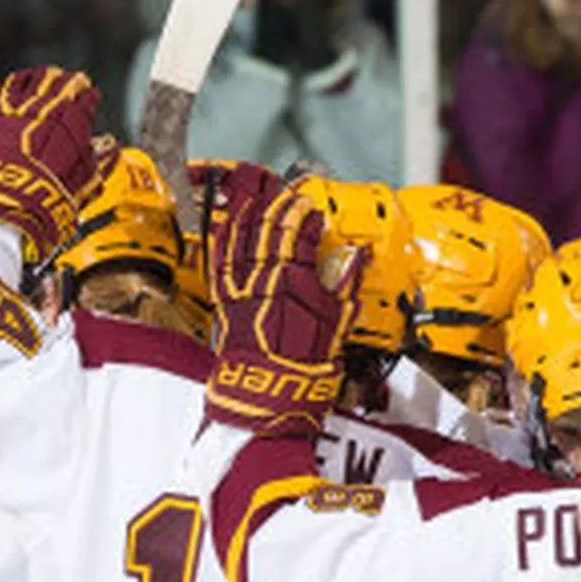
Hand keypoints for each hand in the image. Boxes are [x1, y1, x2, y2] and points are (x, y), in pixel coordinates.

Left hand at [0, 66, 110, 261]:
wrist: (8, 205)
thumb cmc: (49, 197)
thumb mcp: (86, 183)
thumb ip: (101, 161)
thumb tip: (111, 149)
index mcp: (72, 119)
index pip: (84, 95)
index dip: (88, 96)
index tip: (89, 97)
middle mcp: (43, 108)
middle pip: (53, 80)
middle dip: (61, 80)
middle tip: (65, 81)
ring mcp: (13, 110)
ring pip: (23, 79)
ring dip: (31, 78)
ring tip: (34, 78)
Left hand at [204, 170, 365, 437]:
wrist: (269, 387)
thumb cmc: (303, 360)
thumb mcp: (337, 318)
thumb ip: (346, 280)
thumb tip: (359, 255)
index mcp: (294, 277)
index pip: (300, 230)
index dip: (307, 215)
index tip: (314, 210)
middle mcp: (264, 275)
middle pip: (269, 226)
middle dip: (281, 204)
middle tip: (288, 193)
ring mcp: (241, 284)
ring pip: (242, 234)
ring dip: (251, 211)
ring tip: (260, 197)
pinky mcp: (226, 296)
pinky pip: (221, 257)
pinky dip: (225, 236)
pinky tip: (228, 223)